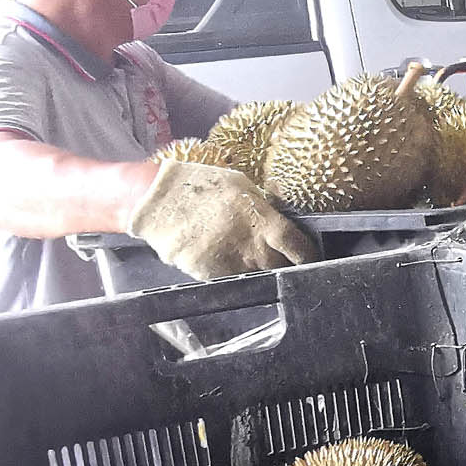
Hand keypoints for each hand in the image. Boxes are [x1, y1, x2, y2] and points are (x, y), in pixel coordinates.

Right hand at [128, 161, 316, 280]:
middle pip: (280, 267)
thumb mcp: (240, 186)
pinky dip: (232, 272)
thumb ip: (264, 205)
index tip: (310, 258)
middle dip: (284, 265)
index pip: (297, 246)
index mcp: (262, 221)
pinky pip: (230, 279)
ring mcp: (229, 264)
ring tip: (247, 255)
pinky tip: (224, 256)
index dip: (307, 255)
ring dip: (258, 269)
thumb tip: (281, 214)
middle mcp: (250, 246)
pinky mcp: (208, 275)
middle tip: (281, 259)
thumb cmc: (200, 186)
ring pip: (256, 276)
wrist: (156, 201)